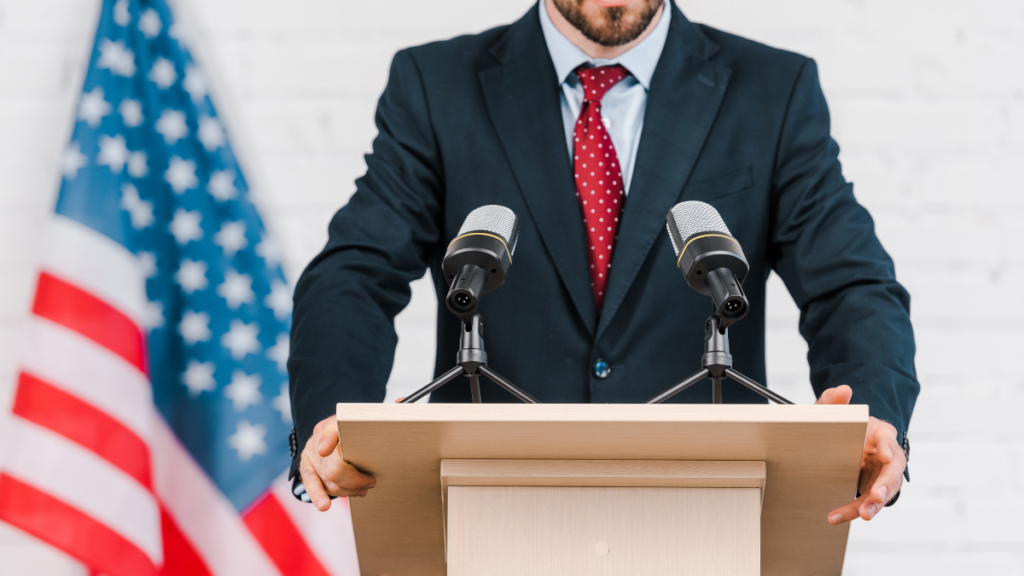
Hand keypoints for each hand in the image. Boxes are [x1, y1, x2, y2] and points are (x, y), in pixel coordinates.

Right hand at [298, 415, 376, 510]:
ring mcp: (312, 455)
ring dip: (348, 489)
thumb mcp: (367, 419)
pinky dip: (318, 496)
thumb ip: (385, 412)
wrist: (334, 433)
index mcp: (334, 423)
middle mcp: (319, 438)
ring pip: (329, 480)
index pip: (330, 429)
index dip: (328, 438)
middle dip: (355, 478)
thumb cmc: (356, 430)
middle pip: (333, 466)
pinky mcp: (307, 469)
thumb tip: (402, 401)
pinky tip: (325, 505)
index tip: (326, 449)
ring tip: (364, 488)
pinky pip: (310, 485)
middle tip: (372, 481)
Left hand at [816, 385, 905, 524]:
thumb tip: (843, 390)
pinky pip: (868, 501)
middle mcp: (886, 454)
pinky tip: (836, 516)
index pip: (887, 438)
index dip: (886, 447)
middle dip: (886, 484)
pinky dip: (854, 510)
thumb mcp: (834, 413)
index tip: (883, 455)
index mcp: (879, 432)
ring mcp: (882, 473)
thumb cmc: (843, 427)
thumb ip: (834, 401)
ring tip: (863, 515)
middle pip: (893, 471)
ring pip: (884, 491)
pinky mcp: (873, 488)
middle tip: (877, 496)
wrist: (841, 442)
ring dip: (873, 505)